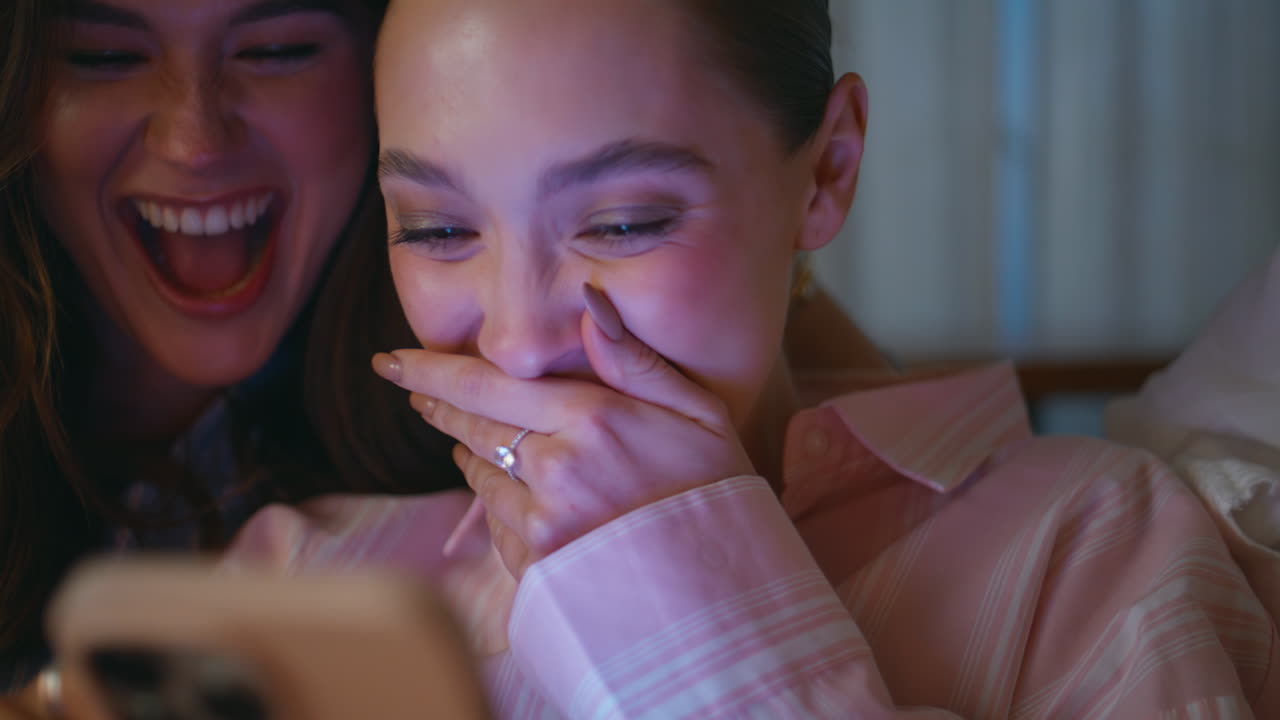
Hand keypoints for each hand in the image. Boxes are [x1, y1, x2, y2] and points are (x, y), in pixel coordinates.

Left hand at [373, 285, 754, 578]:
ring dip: (472, 456)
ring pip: (480, 475)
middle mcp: (556, 467)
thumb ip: (637, 360)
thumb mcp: (700, 414)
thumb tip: (591, 301)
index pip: (486, 384)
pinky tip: (524, 501)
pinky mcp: (536, 568)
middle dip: (437, 406)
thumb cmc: (717, 496)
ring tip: (479, 446)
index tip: (390, 361)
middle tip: (416, 392)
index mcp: (592, 418)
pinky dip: (499, 505)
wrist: (727, 599)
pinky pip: (496, 524)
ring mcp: (542, 522)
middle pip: (469, 426)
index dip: (430, 370)